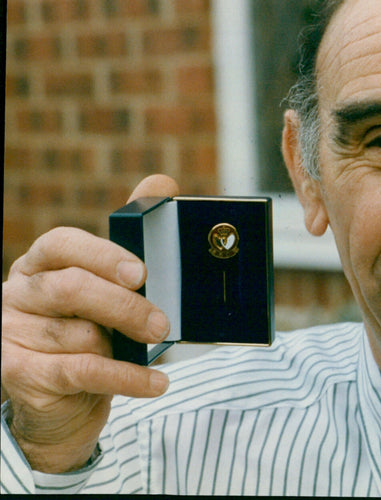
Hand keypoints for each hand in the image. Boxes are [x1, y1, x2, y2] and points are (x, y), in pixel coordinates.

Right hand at [1, 175, 178, 472]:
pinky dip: (127, 378)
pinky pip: (81, 371)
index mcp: (41, 263)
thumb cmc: (93, 333)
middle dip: (125, 307)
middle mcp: (19, 293)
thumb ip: (132, 238)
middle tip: (162, 324)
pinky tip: (155, 383)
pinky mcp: (19, 373)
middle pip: (71, 288)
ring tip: (142, 354)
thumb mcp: (112, 288)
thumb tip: (162, 182)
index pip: (62, 244)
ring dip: (121, 348)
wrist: (64, 402)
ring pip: (78, 334)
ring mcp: (12, 333)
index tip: (141, 273)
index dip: (103, 255)